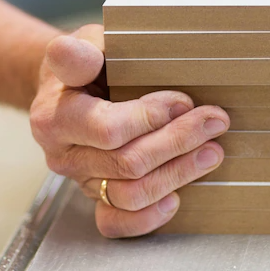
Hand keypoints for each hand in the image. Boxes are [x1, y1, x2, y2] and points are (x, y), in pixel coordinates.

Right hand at [29, 24, 228, 237]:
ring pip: (130, 195)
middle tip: (213, 121)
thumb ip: (79, 54)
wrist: (65, 93)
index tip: (184, 101)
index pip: (108, 129)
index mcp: (56, 117)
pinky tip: (176, 199)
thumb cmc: (84, 67)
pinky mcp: (94, 198)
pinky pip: (116, 223)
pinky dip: (148, 218)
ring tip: (211, 152)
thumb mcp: (82, 47)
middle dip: (178, 142)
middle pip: (128, 163)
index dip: (152, 118)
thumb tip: (75, 53)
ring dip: (178, 174)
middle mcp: (64, 155)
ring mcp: (80, 180)